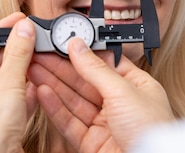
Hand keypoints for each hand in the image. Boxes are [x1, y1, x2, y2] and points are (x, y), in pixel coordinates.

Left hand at [0, 13, 37, 152]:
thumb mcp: (7, 86)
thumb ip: (18, 54)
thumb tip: (24, 31)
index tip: (18, 21)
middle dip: (15, 50)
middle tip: (34, 37)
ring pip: (5, 79)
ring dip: (24, 69)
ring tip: (41, 56)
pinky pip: (12, 97)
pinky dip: (26, 89)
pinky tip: (39, 82)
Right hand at [28, 38, 174, 152]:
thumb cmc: (151, 130)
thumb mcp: (124, 91)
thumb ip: (97, 69)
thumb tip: (79, 47)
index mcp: (136, 86)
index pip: (104, 63)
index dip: (81, 54)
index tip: (61, 43)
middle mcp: (120, 104)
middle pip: (85, 81)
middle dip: (61, 67)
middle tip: (39, 54)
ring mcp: (105, 124)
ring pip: (74, 100)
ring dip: (53, 84)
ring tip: (33, 69)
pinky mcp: (91, 143)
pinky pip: (70, 122)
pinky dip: (55, 107)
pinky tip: (43, 92)